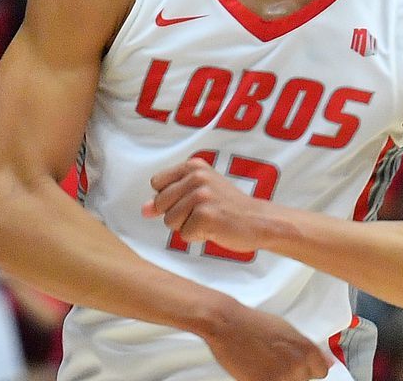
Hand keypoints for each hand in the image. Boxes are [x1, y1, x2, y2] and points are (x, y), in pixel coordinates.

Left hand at [143, 158, 266, 254]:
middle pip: (160, 204)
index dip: (169, 198)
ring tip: (209, 220)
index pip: (157, 183)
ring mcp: (202, 195)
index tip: (190, 200)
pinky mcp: (206, 215)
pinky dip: (197, 237)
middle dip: (177, 215)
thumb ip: (168, 198)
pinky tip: (215, 228)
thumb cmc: (226, 207)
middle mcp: (197, 176)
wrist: (258, 220)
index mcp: (193, 166)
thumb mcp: (197, 194)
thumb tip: (144, 210)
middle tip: (202, 212)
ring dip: (187, 227)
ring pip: (170, 221)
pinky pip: (184, 234)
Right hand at [200, 303, 331, 380]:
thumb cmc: (255, 323)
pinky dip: (264, 379)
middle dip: (291, 372)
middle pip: (303, 379)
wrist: (227, 324)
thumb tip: (329, 362)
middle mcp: (298, 366)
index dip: (308, 368)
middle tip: (273, 360)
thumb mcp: (287, 330)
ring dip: (278, 377)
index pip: (321, 371)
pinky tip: (257, 370)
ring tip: (263, 364)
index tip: (298, 364)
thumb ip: (308, 348)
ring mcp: (282, 378)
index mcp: (307, 351)